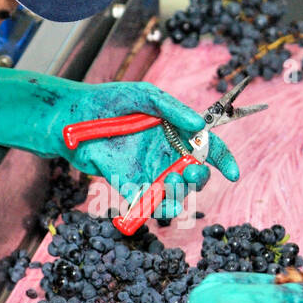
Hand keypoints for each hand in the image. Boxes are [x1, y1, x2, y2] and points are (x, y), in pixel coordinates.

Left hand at [0, 69, 238, 218]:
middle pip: (195, 174)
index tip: (232, 174)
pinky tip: (157, 202)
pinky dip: (157, 207)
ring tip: (169, 183)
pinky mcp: (130, 186)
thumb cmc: (107, 102)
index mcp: (175, 132)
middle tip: (188, 172)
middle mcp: (165, 154)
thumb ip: (172, 109)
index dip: (223, 160)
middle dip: (198, 178)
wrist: (70, 121)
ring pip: (176, 193)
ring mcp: (149, 172)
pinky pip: (151, 204)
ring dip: (180, 194)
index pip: (208, 147)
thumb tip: (200, 127)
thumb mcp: (144, 95)